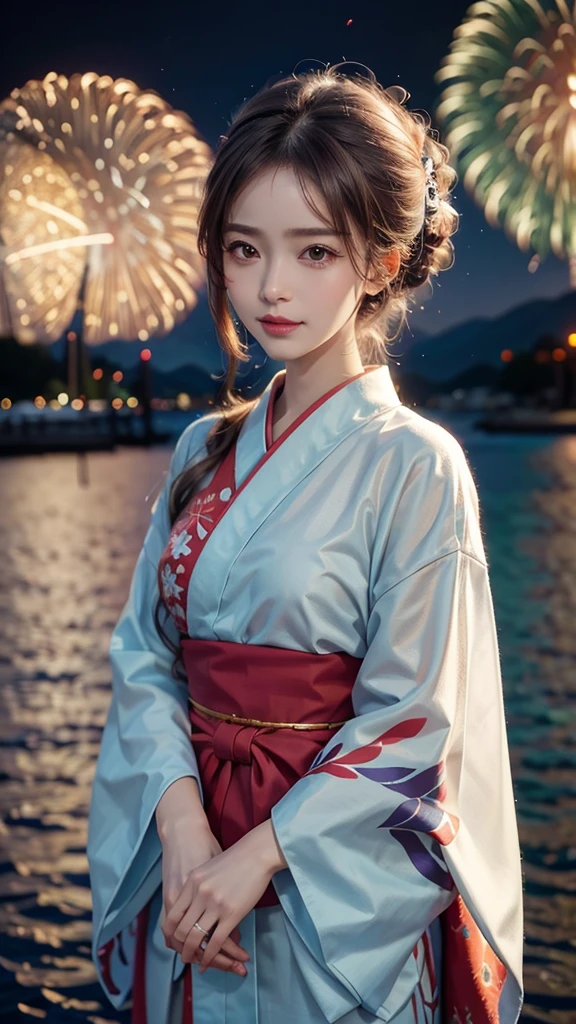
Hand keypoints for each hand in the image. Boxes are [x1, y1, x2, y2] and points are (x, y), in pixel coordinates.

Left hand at [162, 821, 277, 972]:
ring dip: (193, 954)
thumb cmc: (234, 859)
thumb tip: (191, 906)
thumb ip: (196, 888)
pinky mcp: (231, 914)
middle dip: (181, 947)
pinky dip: (210, 956)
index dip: (171, 933)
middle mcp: (199, 894)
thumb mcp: (207, 869)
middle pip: (181, 929)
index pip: (173, 915)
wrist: (256, 853)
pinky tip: (208, 962)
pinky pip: (215, 941)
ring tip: (194, 962)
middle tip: (184, 957)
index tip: (173, 942)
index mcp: (191, 883)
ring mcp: (214, 904)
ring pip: (196, 937)